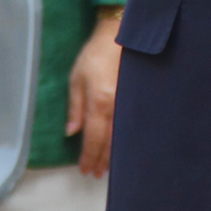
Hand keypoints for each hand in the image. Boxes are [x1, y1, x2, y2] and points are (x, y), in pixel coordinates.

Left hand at [66, 10, 122, 175]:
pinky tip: (123, 148)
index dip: (89, 156)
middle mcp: (117, 107)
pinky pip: (131, 126)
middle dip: (102, 160)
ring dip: (115, 154)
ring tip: (108, 167)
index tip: (85, 169)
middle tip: (95, 174)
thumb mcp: (76, 78)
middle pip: (110, 143)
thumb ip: (75, 108)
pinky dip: (125, 140)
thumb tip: (72, 133)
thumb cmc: (94, 55)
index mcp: (99, 102)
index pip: (94, 138)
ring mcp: (130, 104)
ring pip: (123, 137)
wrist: (119, 36)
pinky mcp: (137, 100)